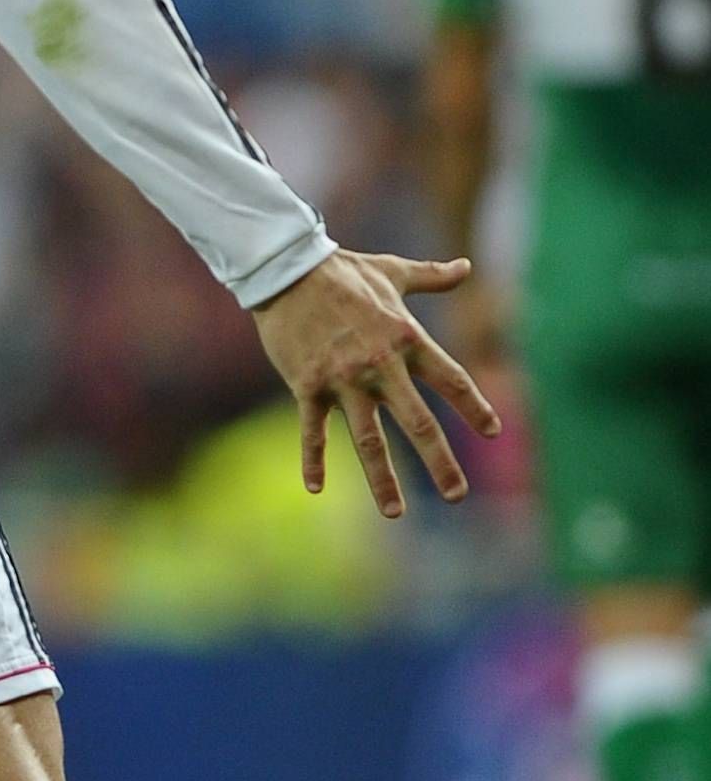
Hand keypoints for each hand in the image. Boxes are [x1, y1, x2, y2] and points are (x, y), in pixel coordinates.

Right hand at [250, 248, 498, 521]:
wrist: (286, 269)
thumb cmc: (343, 270)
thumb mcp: (393, 272)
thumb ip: (433, 277)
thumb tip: (466, 267)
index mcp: (405, 338)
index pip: (451, 379)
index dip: (474, 406)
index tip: (494, 431)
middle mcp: (379, 365)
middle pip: (417, 422)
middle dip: (440, 462)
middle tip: (458, 494)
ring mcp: (342, 379)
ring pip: (368, 440)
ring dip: (383, 479)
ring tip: (395, 513)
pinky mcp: (308, 386)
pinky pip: (313, 431)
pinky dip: (313, 460)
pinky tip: (315, 488)